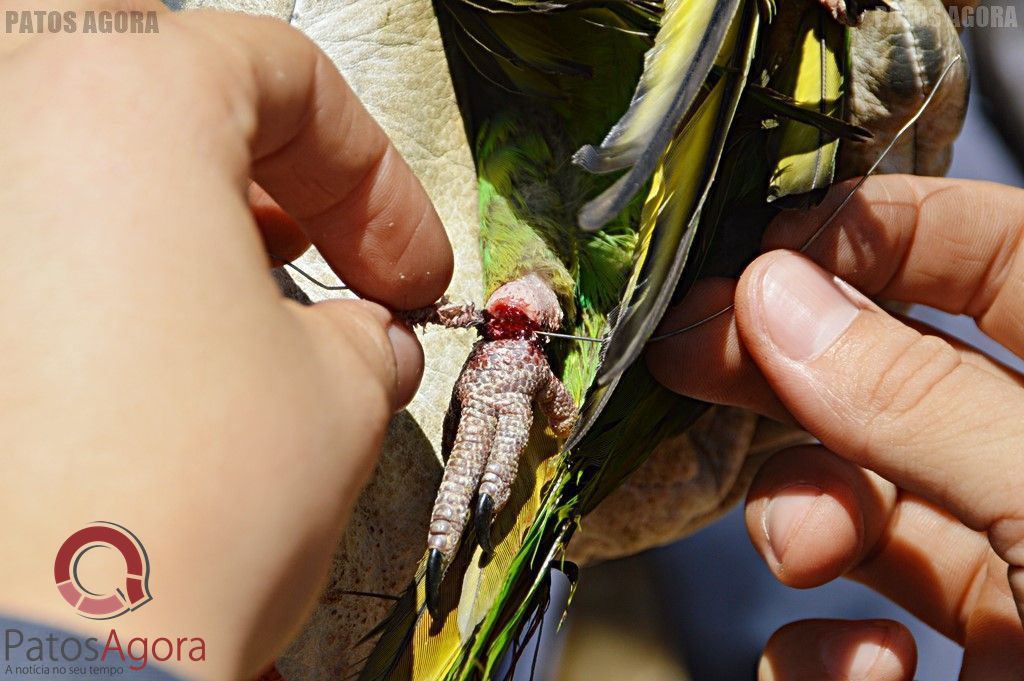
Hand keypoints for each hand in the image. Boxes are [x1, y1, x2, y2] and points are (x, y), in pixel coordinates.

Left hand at [0, 3, 451, 678]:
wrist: (45, 665)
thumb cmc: (189, 499)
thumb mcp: (345, 389)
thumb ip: (370, 331)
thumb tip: (369, 336)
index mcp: (122, 88)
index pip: (286, 75)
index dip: (380, 178)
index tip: (417, 271)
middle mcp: (1, 119)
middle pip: (174, 103)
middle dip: (281, 189)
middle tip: (347, 276)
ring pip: (92, 174)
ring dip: (194, 236)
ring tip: (259, 324)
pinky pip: (34, 254)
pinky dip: (109, 287)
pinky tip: (160, 364)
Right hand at [647, 175, 1023, 679]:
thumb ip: (924, 403)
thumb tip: (773, 297)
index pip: (993, 255)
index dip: (876, 236)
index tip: (758, 256)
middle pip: (893, 373)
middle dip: (790, 361)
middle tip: (690, 348)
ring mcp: (1005, 583)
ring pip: (856, 504)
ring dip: (802, 516)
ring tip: (802, 551)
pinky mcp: (960, 672)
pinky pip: (850, 641)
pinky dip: (823, 654)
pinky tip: (867, 673)